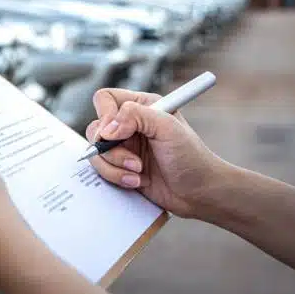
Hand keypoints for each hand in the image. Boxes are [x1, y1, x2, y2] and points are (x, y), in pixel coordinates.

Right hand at [86, 88, 228, 217]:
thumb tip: (106, 128)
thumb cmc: (192, 158)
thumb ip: (135, 116)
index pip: (105, 99)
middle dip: (111, 149)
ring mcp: (123, 147)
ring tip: (138, 172)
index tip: (115, 133)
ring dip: (114, 166)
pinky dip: (115, 177)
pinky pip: (101, 169)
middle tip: (134, 160)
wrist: (199, 193)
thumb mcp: (168, 127)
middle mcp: (129, 125)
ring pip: (96, 151)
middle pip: (95, 128)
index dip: (105, 115)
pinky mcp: (120, 167)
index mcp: (142, 106)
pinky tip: (136, 181)